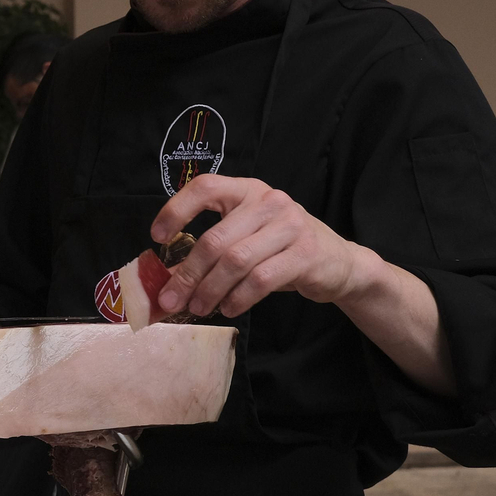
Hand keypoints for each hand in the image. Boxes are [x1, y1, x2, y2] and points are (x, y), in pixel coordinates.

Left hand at [150, 175, 364, 317]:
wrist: (338, 263)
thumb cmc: (281, 250)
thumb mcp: (247, 238)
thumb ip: (213, 248)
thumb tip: (167, 279)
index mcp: (247, 190)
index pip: (206, 187)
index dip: (176, 210)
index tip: (157, 237)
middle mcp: (268, 201)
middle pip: (215, 238)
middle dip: (187, 274)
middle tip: (171, 300)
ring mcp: (290, 225)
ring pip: (235, 261)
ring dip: (210, 290)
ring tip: (198, 308)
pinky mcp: (305, 253)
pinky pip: (260, 279)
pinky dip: (238, 298)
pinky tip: (228, 309)